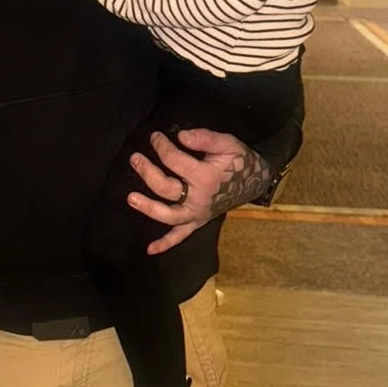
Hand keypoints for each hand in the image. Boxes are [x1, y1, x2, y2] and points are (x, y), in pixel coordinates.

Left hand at [128, 127, 273, 255]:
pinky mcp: (198, 221)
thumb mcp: (228, 143)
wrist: (256, 182)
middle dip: (147, 172)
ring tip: (131, 198)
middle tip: (134, 158)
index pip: (175, 161)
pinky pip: (181, 236)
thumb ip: (205, 138)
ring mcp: (198, 213)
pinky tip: (149, 250)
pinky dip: (166, 244)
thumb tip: (181, 137)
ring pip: (169, 215)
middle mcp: (199, 199)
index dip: (162, 147)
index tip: (155, 137)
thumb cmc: (240, 161)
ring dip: (149, 208)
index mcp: (206, 177)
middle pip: (166, 188)